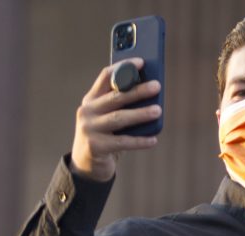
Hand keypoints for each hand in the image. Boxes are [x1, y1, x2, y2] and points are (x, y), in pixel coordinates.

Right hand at [70, 58, 161, 181]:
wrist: (86, 164)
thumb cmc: (106, 135)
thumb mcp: (109, 117)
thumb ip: (122, 106)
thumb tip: (152, 95)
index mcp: (91, 99)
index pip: (106, 77)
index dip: (123, 67)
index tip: (141, 62)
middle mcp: (87, 111)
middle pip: (115, 97)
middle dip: (137, 91)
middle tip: (156, 86)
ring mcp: (89, 128)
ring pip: (119, 118)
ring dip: (140, 114)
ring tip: (158, 110)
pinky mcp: (96, 146)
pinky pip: (122, 142)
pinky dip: (139, 141)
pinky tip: (154, 140)